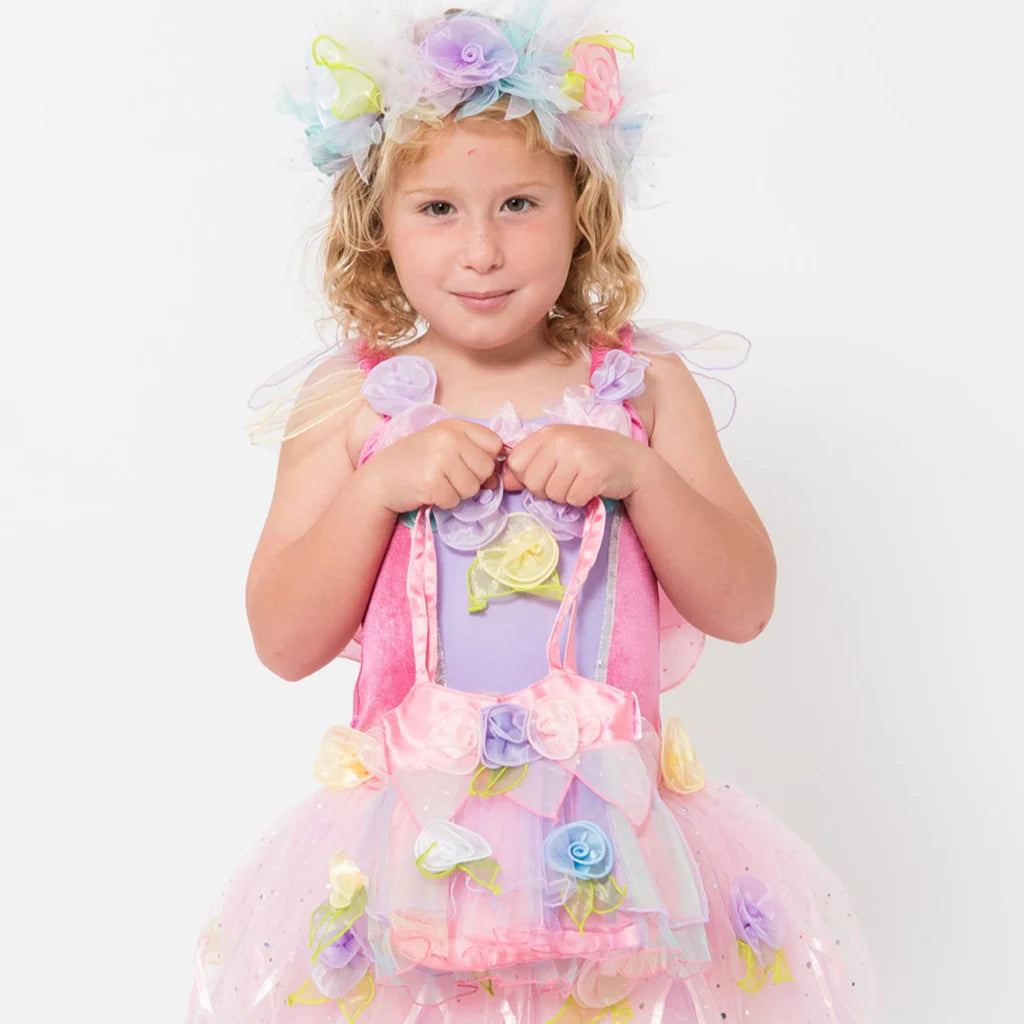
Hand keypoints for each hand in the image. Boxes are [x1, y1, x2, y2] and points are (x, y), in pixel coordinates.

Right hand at [361, 419, 504, 512]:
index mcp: (454, 425)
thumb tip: (497, 479)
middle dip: (473, 479)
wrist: (380, 479)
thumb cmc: (415, 462)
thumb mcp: (445, 448)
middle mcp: (448, 438)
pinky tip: (429, 491)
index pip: (494, 443)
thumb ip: (473, 456)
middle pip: (486, 468)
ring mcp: (439, 460)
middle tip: (449, 476)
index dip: (487, 459)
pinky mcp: (431, 483)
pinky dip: (444, 502)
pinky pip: (455, 501)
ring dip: (458, 492)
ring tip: (438, 482)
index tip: (469, 464)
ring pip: (473, 488)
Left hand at [504, 425, 648, 505]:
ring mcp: (578, 455)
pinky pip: (572, 500)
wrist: (632, 461)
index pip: (515, 463)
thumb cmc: (592, 456)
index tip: (545, 474)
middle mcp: (561, 440)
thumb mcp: (558, 452)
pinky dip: (581, 499)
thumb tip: (504, 482)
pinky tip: (591, 486)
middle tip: (567, 480)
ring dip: (566, 495)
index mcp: (548, 432)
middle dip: (547, 490)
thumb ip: (531, 464)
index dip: (526, 477)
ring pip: (552, 494)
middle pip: (533, 482)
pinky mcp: (594, 472)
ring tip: (580, 481)